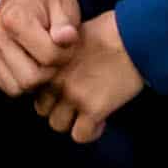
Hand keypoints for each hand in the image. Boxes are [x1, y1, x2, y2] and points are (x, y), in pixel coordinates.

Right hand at [0, 0, 82, 98]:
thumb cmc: (48, 0)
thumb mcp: (63, 4)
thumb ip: (66, 23)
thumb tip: (66, 38)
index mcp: (14, 18)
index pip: (49, 57)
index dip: (65, 54)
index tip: (66, 42)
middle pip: (30, 79)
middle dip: (50, 72)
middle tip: (57, 54)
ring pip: (17, 88)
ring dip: (36, 80)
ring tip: (44, 59)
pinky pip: (8, 87)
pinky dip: (23, 81)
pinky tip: (31, 63)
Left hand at [37, 10, 148, 142]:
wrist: (132, 38)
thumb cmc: (107, 32)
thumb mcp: (72, 37)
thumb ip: (60, 57)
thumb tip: (57, 69)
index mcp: (49, 64)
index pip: (35, 89)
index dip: (49, 90)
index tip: (64, 89)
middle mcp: (56, 82)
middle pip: (43, 110)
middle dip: (58, 107)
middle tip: (76, 103)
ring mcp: (74, 97)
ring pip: (58, 125)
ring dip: (73, 121)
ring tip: (89, 113)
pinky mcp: (94, 109)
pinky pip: (81, 135)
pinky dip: (91, 131)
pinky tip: (102, 120)